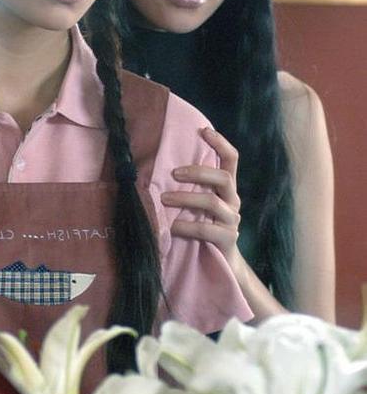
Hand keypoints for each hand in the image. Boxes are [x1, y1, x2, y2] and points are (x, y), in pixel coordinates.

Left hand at [162, 128, 242, 272]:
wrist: (221, 263)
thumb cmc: (202, 226)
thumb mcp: (199, 203)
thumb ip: (191, 186)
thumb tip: (160, 167)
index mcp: (227, 188)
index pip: (232, 159)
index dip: (221, 143)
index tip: (203, 130)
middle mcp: (233, 200)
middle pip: (223, 177)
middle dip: (198, 172)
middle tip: (173, 173)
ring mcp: (232, 220)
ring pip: (211, 202)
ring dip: (185, 198)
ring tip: (163, 199)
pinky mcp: (227, 239)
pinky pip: (205, 230)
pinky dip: (185, 226)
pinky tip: (171, 226)